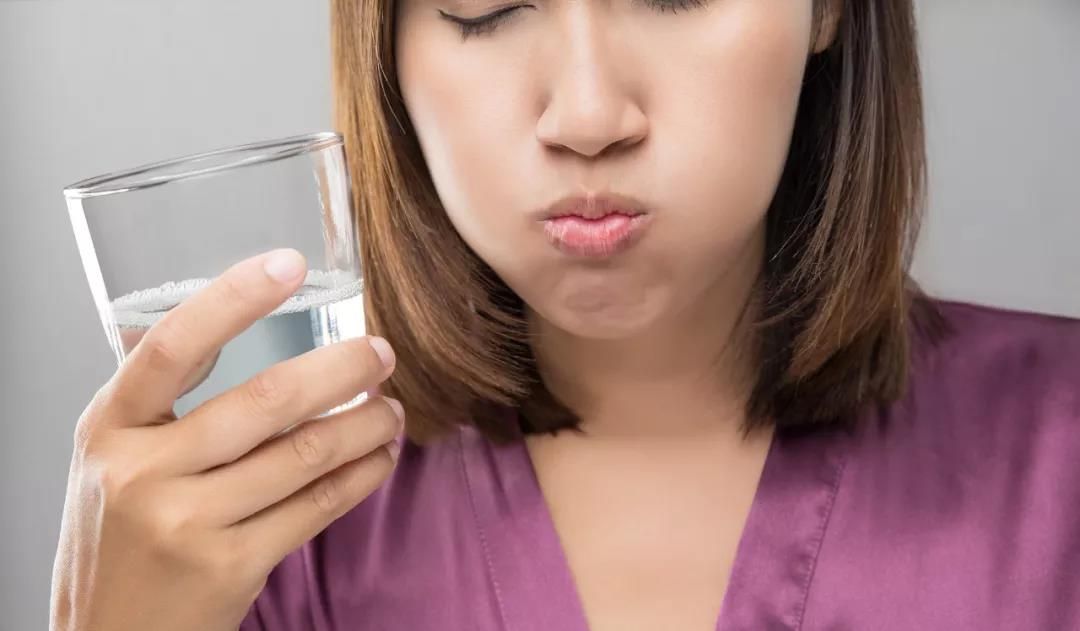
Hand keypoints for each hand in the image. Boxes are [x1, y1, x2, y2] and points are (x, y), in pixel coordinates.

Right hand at [50, 249, 401, 630]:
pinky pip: (318, 505)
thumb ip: (162, 404)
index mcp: (109, 428)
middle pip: (265, 400)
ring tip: (391, 407)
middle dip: (341, 368)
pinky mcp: (231, 565)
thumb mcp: (114, 459)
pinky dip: (362, 474)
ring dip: (365, 423)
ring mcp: (188, 523)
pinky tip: (381, 456)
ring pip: (304, 453)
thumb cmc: (119, 538)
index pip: (172, 345)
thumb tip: (238, 327)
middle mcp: (143, 472)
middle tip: (380, 352)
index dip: (234, 298)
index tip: (290, 263)